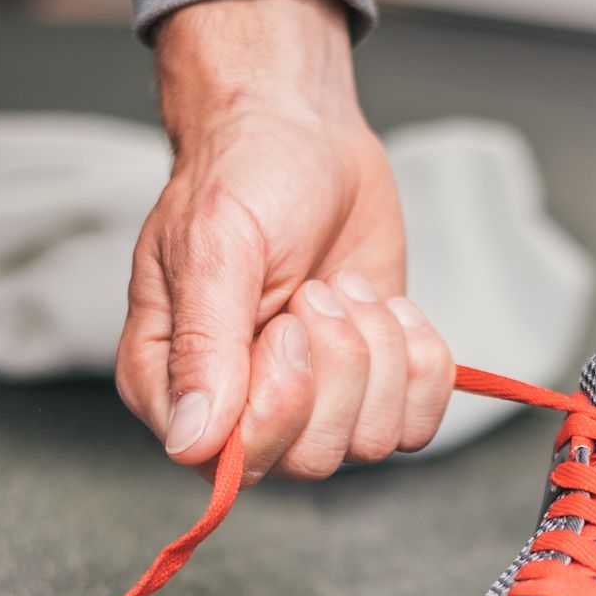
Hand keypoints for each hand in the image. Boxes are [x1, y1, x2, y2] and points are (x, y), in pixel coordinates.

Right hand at [119, 0, 452, 481]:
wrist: (305, 133)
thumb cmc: (243, 176)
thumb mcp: (215, 249)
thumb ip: (203, 349)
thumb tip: (192, 446)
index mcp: (175, 388)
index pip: (231, 463)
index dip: (279, 404)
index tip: (287, 323)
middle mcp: (241, 410)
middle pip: (310, 460)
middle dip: (338, 367)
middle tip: (317, 291)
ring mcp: (313, 405)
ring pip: (370, 443)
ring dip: (378, 353)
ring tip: (345, 289)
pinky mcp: (372, 388)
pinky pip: (417, 424)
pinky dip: (420, 360)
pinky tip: (388, 308)